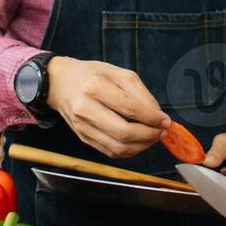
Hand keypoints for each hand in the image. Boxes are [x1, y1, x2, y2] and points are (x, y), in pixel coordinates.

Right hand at [45, 57, 168, 158]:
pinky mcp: (83, 138)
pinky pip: (110, 152)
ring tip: (153, 137)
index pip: (129, 108)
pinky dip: (129, 151)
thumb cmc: (91, 75)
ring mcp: (82, 127)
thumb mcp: (117, 73)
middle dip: (149, 135)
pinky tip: (139, 142)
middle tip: (162, 131)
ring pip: (117, 148)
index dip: (152, 118)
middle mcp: (85, 109)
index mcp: (95, 87)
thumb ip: (140, 92)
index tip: (166, 120)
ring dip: (141, 146)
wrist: (59, 83)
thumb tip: (157, 115)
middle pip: (123, 133)